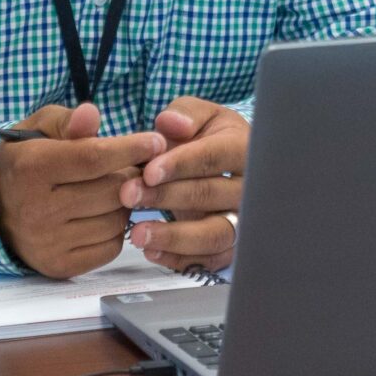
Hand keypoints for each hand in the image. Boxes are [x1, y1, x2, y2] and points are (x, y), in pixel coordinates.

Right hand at [0, 101, 159, 277]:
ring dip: (125, 203)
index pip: (93, 158)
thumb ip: (67, 121)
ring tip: (113, 191)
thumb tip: (91, 114)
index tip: (157, 142)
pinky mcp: (58, 266)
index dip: (131, 149)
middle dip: (131, 175)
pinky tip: (102, 215)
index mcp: (30, 169)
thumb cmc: (26, 161)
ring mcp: (46, 243)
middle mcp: (35, 210)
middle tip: (132, 168)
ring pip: (116, 221)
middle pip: (111, 191)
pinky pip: (111, 248)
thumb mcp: (38, 130)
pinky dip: (116, 231)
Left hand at [121, 98, 249, 274]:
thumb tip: (171, 124)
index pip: (215, 157)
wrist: (217, 161)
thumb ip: (184, 114)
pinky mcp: (229, 245)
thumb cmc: (205, 136)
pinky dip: (180, 260)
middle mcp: (248, 187)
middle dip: (167, 197)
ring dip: (175, 237)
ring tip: (138, 234)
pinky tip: (151, 252)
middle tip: (128, 195)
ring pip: (215, 235)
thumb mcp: (198, 115)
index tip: (149, 172)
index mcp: (243, 148)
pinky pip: (210, 260)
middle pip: (211, 195)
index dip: (181, 164)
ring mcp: (241, 219)